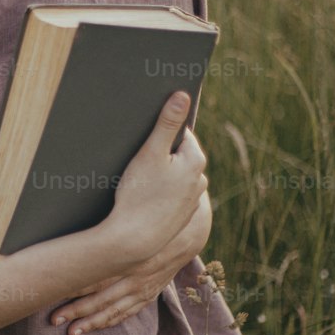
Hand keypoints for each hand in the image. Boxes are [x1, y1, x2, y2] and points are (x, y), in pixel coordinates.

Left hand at [49, 190, 211, 334]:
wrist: (189, 226)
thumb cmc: (152, 214)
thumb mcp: (131, 212)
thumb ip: (107, 220)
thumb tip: (76, 215)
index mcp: (131, 255)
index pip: (98, 274)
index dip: (75, 286)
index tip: (53, 294)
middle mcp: (138, 275)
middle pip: (103, 296)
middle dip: (77, 310)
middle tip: (54, 319)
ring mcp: (146, 286)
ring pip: (116, 309)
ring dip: (92, 322)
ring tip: (71, 333)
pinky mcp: (152, 291)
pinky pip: (129, 310)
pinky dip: (111, 320)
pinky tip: (94, 327)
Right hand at [103, 90, 207, 266]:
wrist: (135, 239)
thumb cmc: (140, 193)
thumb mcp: (151, 151)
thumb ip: (167, 122)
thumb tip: (182, 95)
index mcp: (195, 159)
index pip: (181, 133)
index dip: (160, 134)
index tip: (143, 141)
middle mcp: (199, 179)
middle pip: (177, 155)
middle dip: (160, 154)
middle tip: (137, 162)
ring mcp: (191, 200)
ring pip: (174, 177)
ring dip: (159, 175)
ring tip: (137, 183)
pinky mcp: (181, 216)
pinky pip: (169, 196)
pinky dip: (158, 194)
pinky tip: (141, 200)